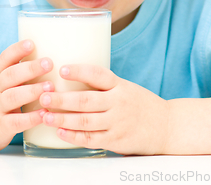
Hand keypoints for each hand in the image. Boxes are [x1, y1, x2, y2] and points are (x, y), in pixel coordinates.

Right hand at [0, 39, 53, 153]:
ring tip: (50, 86)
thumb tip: (46, 57)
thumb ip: (17, 74)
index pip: (4, 60)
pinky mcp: (0, 127)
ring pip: (13, 97)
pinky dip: (30, 118)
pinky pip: (16, 122)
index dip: (17, 50)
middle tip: (48, 62)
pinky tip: (44, 113)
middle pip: (10, 76)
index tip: (31, 43)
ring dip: (32, 91)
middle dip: (30, 68)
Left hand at [39, 64, 169, 155]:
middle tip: (43, 95)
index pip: (98, 75)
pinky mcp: (116, 140)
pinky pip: (91, 138)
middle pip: (85, 100)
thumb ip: (104, 86)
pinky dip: (73, 136)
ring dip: (62, 119)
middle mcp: (119, 103)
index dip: (79, 71)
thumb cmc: (140, 104)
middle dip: (61, 99)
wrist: (167, 126)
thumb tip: (71, 77)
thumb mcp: (126, 87)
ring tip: (45, 115)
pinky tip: (60, 132)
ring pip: (85, 121)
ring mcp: (117, 123)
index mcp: (120, 85)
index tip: (62, 69)